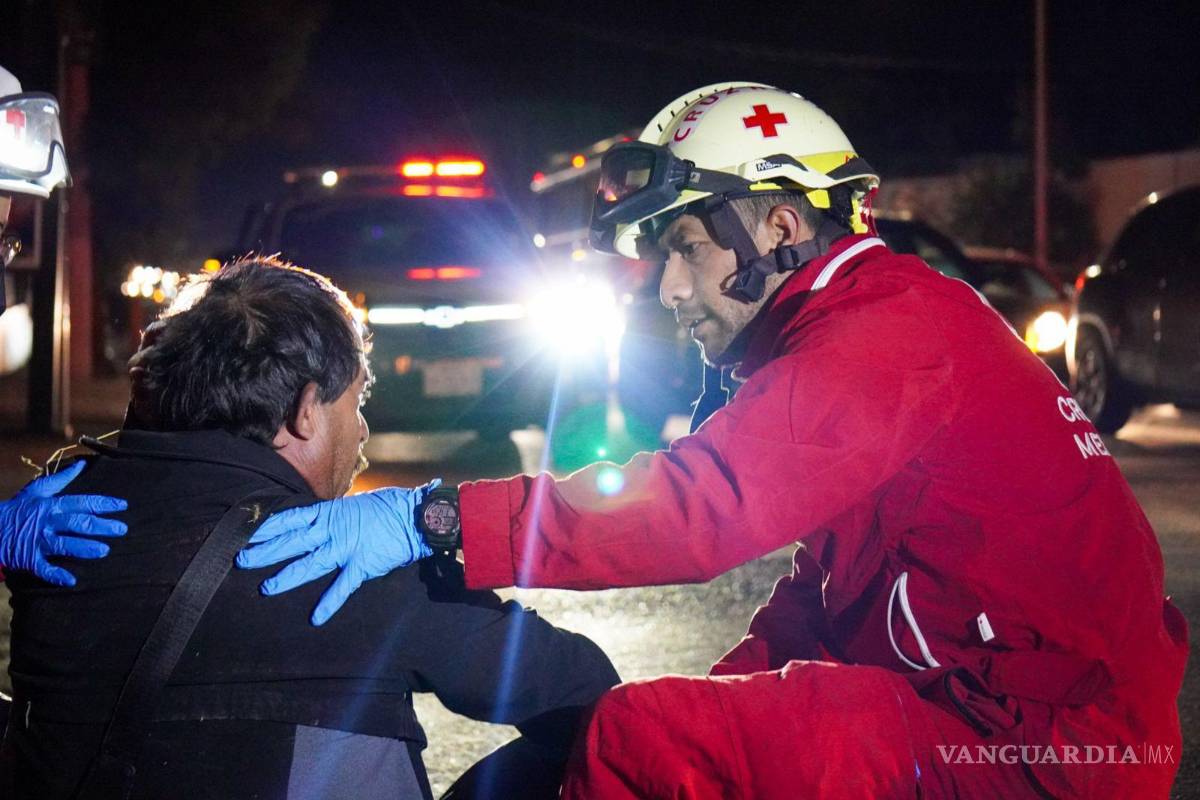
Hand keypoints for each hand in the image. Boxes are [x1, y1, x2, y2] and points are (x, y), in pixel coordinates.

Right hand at [0, 460, 127, 585]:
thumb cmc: (16, 509)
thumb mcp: (36, 490)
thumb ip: (61, 479)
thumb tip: (81, 464)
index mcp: (50, 506)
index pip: (81, 503)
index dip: (103, 504)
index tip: (123, 505)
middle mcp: (47, 523)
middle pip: (78, 523)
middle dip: (101, 526)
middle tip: (122, 530)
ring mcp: (38, 542)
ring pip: (64, 545)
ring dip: (84, 548)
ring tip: (104, 551)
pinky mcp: (28, 559)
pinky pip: (44, 568)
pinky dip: (57, 575)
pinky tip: (72, 580)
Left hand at [236, 481, 440, 624]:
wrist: (415, 517)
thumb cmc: (390, 506)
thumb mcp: (357, 504)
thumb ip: (336, 516)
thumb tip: (322, 521)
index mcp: (329, 513)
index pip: (291, 519)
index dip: (267, 526)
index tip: (247, 530)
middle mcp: (332, 531)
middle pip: (291, 542)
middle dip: (265, 552)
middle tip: (242, 559)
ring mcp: (345, 549)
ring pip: (309, 564)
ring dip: (286, 577)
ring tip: (266, 588)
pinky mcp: (361, 566)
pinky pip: (342, 587)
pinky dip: (329, 603)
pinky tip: (315, 617)